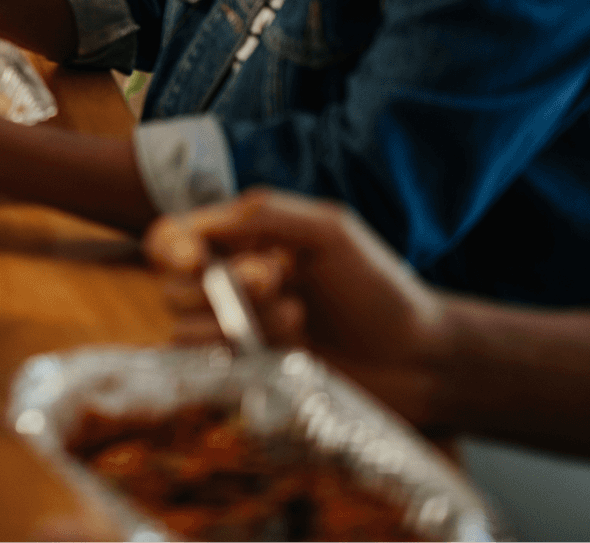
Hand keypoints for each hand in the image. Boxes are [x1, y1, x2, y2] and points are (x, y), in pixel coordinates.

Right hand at [144, 188, 453, 424]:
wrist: (417, 359)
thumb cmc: (379, 288)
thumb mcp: (331, 231)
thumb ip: (266, 213)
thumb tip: (201, 223)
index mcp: (242, 242)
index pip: (172, 237)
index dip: (173, 247)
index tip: (197, 260)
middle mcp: (227, 285)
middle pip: (172, 284)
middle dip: (223, 283)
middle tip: (279, 280)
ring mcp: (234, 334)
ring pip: (184, 326)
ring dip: (238, 321)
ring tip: (297, 319)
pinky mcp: (244, 375)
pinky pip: (205, 366)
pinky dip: (236, 355)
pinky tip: (287, 351)